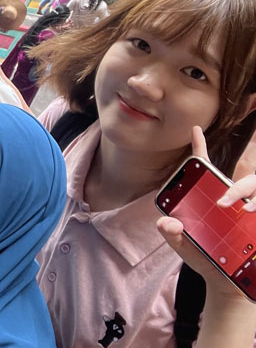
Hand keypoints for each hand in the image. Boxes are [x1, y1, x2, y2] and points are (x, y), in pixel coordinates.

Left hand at [157, 127, 254, 298]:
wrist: (226, 282)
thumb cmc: (205, 258)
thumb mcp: (183, 246)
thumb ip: (172, 234)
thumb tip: (166, 222)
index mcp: (211, 198)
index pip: (206, 168)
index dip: (201, 147)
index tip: (195, 129)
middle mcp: (234, 201)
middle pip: (245, 179)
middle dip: (238, 187)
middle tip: (224, 201)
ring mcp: (251, 212)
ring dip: (249, 196)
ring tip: (243, 211)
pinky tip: (251, 216)